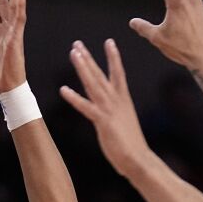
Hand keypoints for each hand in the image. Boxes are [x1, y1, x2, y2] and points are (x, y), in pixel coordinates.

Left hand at [59, 39, 152, 176]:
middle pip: (100, 74)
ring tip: (73, 53)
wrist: (139, 159)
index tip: (109, 42)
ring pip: (93, 84)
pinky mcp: (103, 122)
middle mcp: (116, 101)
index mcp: (123, 100)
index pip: (118, 73)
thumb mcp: (124, 124)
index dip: (113, 57)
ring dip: (83, 68)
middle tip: (77, 44)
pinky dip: (74, 98)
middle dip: (88, 58)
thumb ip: (116, 115)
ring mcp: (109, 110)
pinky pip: (85, 107)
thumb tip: (112, 115)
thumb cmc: (132, 146)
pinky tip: (63, 89)